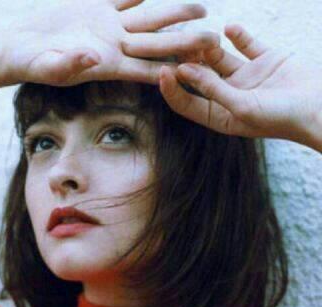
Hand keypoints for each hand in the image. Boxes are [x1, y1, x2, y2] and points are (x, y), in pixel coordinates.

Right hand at [0, 0, 218, 86]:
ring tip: (202, 7)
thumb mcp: (48, 66)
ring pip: (148, 17)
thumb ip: (71, 63)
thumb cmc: (31, 63)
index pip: (147, 69)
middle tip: (214, 38)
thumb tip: (93, 57)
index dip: (172, 68)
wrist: (20, 46)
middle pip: (156, 43)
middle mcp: (115, 46)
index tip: (198, 68)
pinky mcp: (97, 5)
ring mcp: (108, 24)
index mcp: (109, 66)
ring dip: (173, 12)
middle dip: (184, 41)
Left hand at [159, 25, 321, 152]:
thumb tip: (183, 70)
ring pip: (219, 59)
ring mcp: (245, 78)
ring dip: (208, 47)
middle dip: (187, 62)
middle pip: (199, 78)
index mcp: (219, 116)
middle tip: (174, 44)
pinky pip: (246, 44)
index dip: (171, 89)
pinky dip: (238, 35)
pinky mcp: (264, 60)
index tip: (162, 71)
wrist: (321, 108)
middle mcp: (228, 97)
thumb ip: (212, 89)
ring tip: (201, 35)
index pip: (186, 103)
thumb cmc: (281, 117)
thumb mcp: (241, 106)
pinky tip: (229, 27)